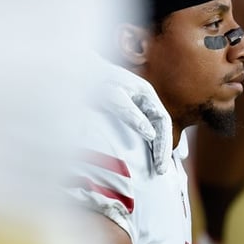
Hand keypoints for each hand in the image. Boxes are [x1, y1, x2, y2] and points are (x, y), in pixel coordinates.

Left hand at [95, 59, 173, 173]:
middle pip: (162, 128)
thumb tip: (151, 135)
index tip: (159, 163)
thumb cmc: (94, 82)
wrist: (79, 72)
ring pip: (157, 130)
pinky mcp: (129, 112)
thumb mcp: (112, 96)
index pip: (163, 122)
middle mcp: (146, 100)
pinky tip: (154, 156)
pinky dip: (152, 144)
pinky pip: (146, 130)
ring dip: (162, 148)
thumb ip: (131, 114)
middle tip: (161, 172)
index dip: (164, 144)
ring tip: (163, 168)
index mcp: (147, 94)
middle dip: (164, 150)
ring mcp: (138, 106)